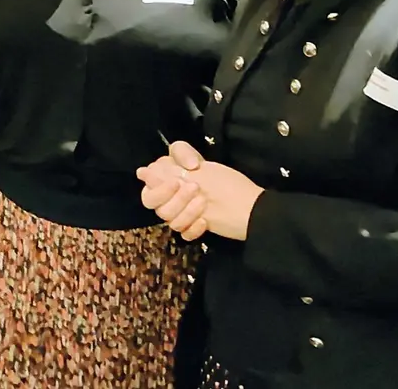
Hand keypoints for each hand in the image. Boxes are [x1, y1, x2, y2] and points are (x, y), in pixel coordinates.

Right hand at [138, 141, 264, 241]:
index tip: (178, 181)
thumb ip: (173, 165)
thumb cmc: (228, 184)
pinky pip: (181, 232)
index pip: (147, 183)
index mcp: (172, 177)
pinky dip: (192, 228)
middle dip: (172, 197)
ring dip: (184, 211)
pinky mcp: (192, 226)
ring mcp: (182, 211)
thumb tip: (143, 170)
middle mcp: (172, 194)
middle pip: (152, 202)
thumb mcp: (203, 167)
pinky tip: (205, 223)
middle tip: (195, 190)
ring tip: (204, 205)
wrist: (254, 210)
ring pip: (166, 218)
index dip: (159, 184)